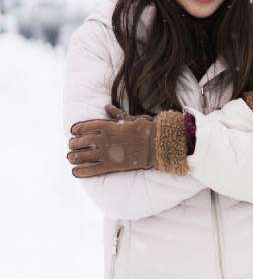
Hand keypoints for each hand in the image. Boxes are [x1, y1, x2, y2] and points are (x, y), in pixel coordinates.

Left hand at [66, 105, 188, 177]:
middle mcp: (103, 139)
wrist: (155, 144)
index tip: (73, 131)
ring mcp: (106, 153)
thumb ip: (116, 114)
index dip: (76, 129)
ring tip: (71, 158)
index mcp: (107, 126)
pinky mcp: (110, 165)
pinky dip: (81, 171)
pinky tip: (75, 172)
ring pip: (82, 156)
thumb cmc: (145, 129)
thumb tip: (107, 106)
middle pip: (80, 141)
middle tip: (71, 146)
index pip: (84, 126)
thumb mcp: (130, 117)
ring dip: (74, 157)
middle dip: (73, 144)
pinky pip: (91, 170)